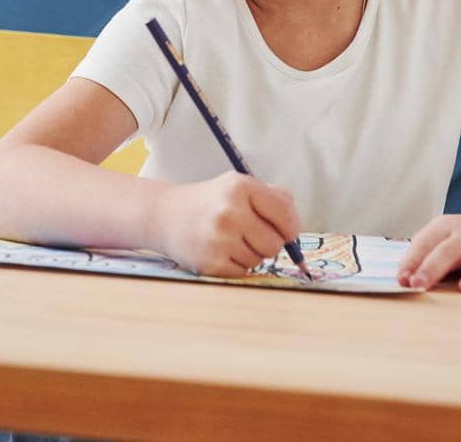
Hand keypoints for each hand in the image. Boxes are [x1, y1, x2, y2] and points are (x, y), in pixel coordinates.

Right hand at [151, 172, 299, 277]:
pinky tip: (220, 251)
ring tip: (231, 241)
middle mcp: (229, 211)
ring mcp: (218, 238)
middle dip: (268, 243)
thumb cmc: (211, 201)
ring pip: (259, 260)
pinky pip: (243, 273)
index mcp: (241, 187)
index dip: (290, 228)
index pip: (286, 216)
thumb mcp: (239, 186)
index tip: (286, 232)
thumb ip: (275, 197)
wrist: (165, 215)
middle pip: (275, 244)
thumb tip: (295, 225)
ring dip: (251, 254)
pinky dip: (236, 266)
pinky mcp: (210, 263)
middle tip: (250, 235)